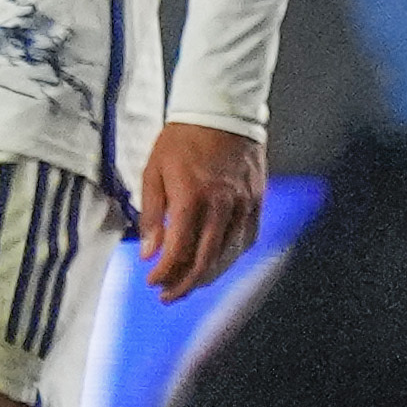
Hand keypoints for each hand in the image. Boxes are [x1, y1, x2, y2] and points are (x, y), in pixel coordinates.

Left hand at [134, 121, 267, 299]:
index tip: (151, 282)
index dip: (164, 273)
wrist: (221, 111)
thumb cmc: (182, 139)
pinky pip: (248, 238)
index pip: (178, 250)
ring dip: (208, 275)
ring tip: (189, 285)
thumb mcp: (153, 172)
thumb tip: (148, 252)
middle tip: (168, 296)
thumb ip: (153, 215)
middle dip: (185, 284)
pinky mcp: (258, 200)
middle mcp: (222, 206)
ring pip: (229, 254)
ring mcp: (244, 204)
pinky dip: (232, 256)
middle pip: (206, 260)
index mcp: (192, 199)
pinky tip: (217, 263)